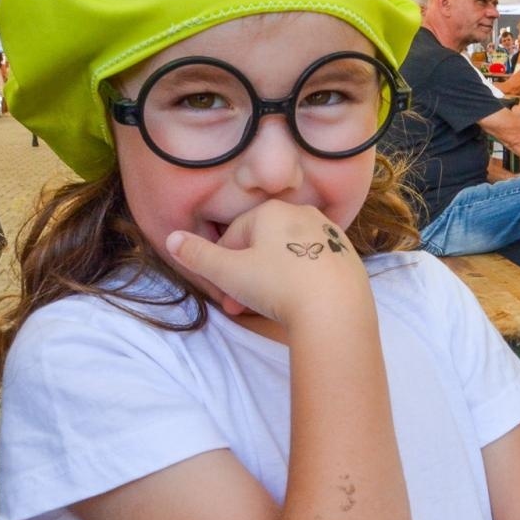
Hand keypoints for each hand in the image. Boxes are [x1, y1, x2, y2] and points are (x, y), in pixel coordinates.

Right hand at [165, 201, 368, 324]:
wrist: (336, 309)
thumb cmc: (277, 285)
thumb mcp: (228, 272)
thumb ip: (197, 254)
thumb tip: (172, 238)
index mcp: (271, 211)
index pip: (235, 235)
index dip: (224, 267)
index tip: (224, 295)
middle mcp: (302, 214)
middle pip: (263, 245)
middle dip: (247, 277)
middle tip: (241, 308)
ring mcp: (329, 234)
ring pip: (288, 255)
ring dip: (273, 279)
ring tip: (269, 308)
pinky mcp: (348, 256)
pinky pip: (315, 265)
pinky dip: (302, 281)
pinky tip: (300, 303)